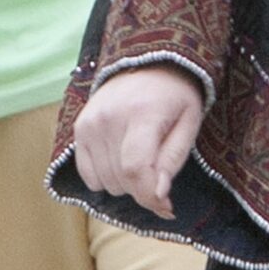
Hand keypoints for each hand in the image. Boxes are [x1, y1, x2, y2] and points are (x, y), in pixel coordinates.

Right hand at [72, 67, 205, 218]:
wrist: (148, 62)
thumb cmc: (175, 97)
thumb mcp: (189, 123)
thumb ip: (173, 160)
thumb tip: (158, 196)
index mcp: (142, 114)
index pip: (135, 168)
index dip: (150, 196)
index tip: (167, 207)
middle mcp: (109, 118)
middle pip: (121, 180)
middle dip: (143, 188)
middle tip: (158, 173)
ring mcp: (89, 123)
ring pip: (105, 183)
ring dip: (125, 183)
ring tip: (140, 159)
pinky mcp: (79, 128)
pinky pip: (87, 176)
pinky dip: (105, 178)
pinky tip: (120, 160)